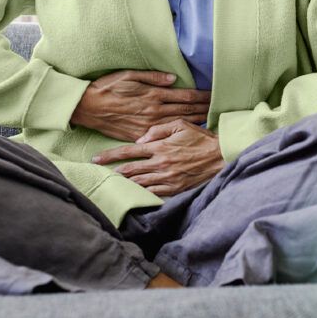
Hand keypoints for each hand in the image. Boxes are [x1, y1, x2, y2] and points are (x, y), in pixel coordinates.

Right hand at [70, 70, 210, 141]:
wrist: (88, 108)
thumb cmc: (107, 88)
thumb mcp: (129, 75)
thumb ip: (153, 77)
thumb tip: (173, 80)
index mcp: (153, 95)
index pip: (185, 97)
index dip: (201, 96)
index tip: (213, 95)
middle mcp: (153, 112)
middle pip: (186, 111)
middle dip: (204, 109)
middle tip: (219, 109)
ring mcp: (148, 125)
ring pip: (178, 124)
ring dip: (195, 121)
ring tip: (209, 120)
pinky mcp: (140, 135)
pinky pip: (164, 135)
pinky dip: (177, 133)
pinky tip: (187, 134)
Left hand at [91, 119, 226, 195]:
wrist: (220, 157)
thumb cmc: (200, 138)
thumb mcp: (180, 125)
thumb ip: (157, 129)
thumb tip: (139, 141)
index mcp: (159, 147)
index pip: (128, 152)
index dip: (110, 155)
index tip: (96, 158)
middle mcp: (160, 164)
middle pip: (129, 169)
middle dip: (112, 170)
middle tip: (98, 172)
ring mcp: (167, 178)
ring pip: (138, 182)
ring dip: (124, 183)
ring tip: (112, 182)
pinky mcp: (174, 188)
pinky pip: (152, 192)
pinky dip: (141, 192)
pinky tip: (132, 191)